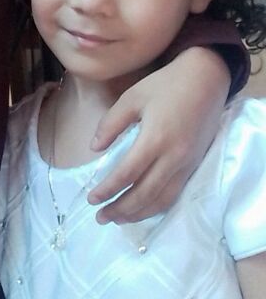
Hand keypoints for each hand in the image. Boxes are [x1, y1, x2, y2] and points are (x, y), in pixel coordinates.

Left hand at [87, 49, 228, 223]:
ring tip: (117, 219)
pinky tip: (143, 209)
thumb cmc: (166, 85)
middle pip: (144, 194)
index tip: (92, 199)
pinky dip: (157, 206)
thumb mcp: (132, 97)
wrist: (206, 79)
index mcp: (154, 139)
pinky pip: (174, 194)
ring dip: (138, 214)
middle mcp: (173, 157)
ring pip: (161, 200)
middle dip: (120, 209)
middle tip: (100, 217)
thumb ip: (111, 124)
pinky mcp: (194, 165)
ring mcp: (186, 164)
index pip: (127, 174)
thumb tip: (94, 149)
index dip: (108, 190)